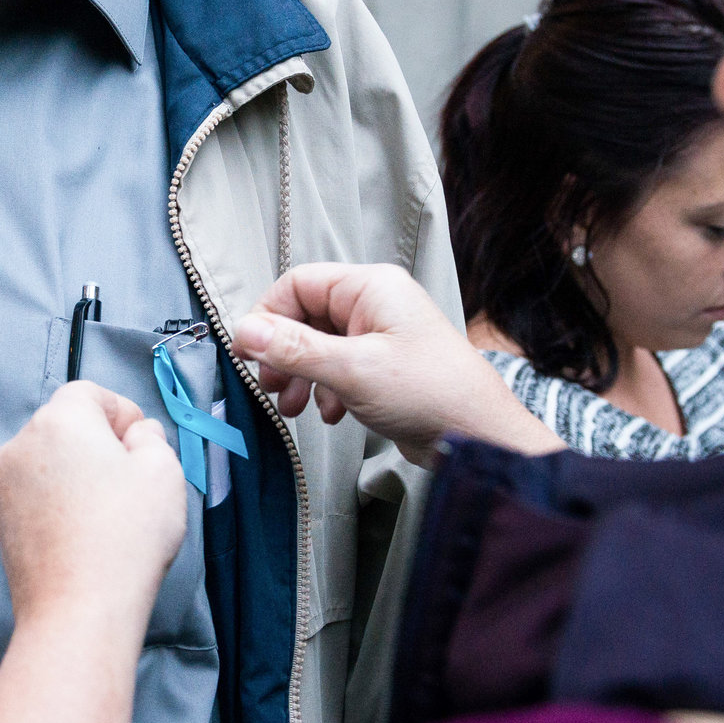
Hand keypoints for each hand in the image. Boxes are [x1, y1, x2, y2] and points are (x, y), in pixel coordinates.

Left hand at [0, 382, 187, 722]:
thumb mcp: (163, 472)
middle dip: (98, 444)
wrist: (78, 610)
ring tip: (111, 514)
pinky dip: (59, 507)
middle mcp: (20, 447)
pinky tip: (86, 537)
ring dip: (77, 476)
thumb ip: (152, 440)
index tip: (143, 444)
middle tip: (133, 480)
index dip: (121, 412)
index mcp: (58, 421)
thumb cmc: (126, 535)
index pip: (89, 393)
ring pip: (48, 465)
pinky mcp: (1, 527)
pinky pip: (36, 500)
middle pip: (64, 427)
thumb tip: (137, 436)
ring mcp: (4, 489)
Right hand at [231, 263, 562, 465]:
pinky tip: (330, 414)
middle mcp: (376, 305)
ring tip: (292, 407)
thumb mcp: (351, 370)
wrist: (479, 437)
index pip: (298, 285)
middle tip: (269, 386)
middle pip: (306, 316)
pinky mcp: (386, 366)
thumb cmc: (428, 393)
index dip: (267, 316)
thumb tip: (245, 330)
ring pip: (320, 346)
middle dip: (283, 353)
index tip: (247, 352)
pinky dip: (326, 389)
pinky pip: (340, 368)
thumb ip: (294, 349)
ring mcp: (382, 335)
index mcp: (370, 288)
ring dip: (301, 376)